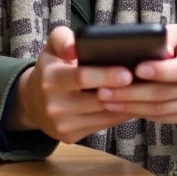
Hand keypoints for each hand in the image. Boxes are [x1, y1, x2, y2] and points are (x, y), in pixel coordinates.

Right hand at [8, 26, 135, 143]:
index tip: (128, 72)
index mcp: (50, 80)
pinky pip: (102, 126)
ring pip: (103, 116)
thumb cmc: (50, 68)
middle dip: (122, 92)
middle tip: (144, 83)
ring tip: (144, 92)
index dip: (106, 75)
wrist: (32, 103)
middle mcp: (54, 106)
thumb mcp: (51, 48)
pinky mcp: (71, 137)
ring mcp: (63, 125)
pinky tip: (132, 103)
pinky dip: (119, 115)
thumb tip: (74, 46)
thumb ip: (62, 38)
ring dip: (126, 105)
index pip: (81, 77)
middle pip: (96, 100)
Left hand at [94, 25, 176, 124]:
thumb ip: (161, 39)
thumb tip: (140, 48)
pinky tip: (124, 108)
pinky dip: (143, 114)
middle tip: (105, 91)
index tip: (136, 70)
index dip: (158, 72)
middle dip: (132, 94)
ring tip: (108, 100)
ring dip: (132, 107)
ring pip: (161, 110)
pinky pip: (165, 119)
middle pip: (164, 94)